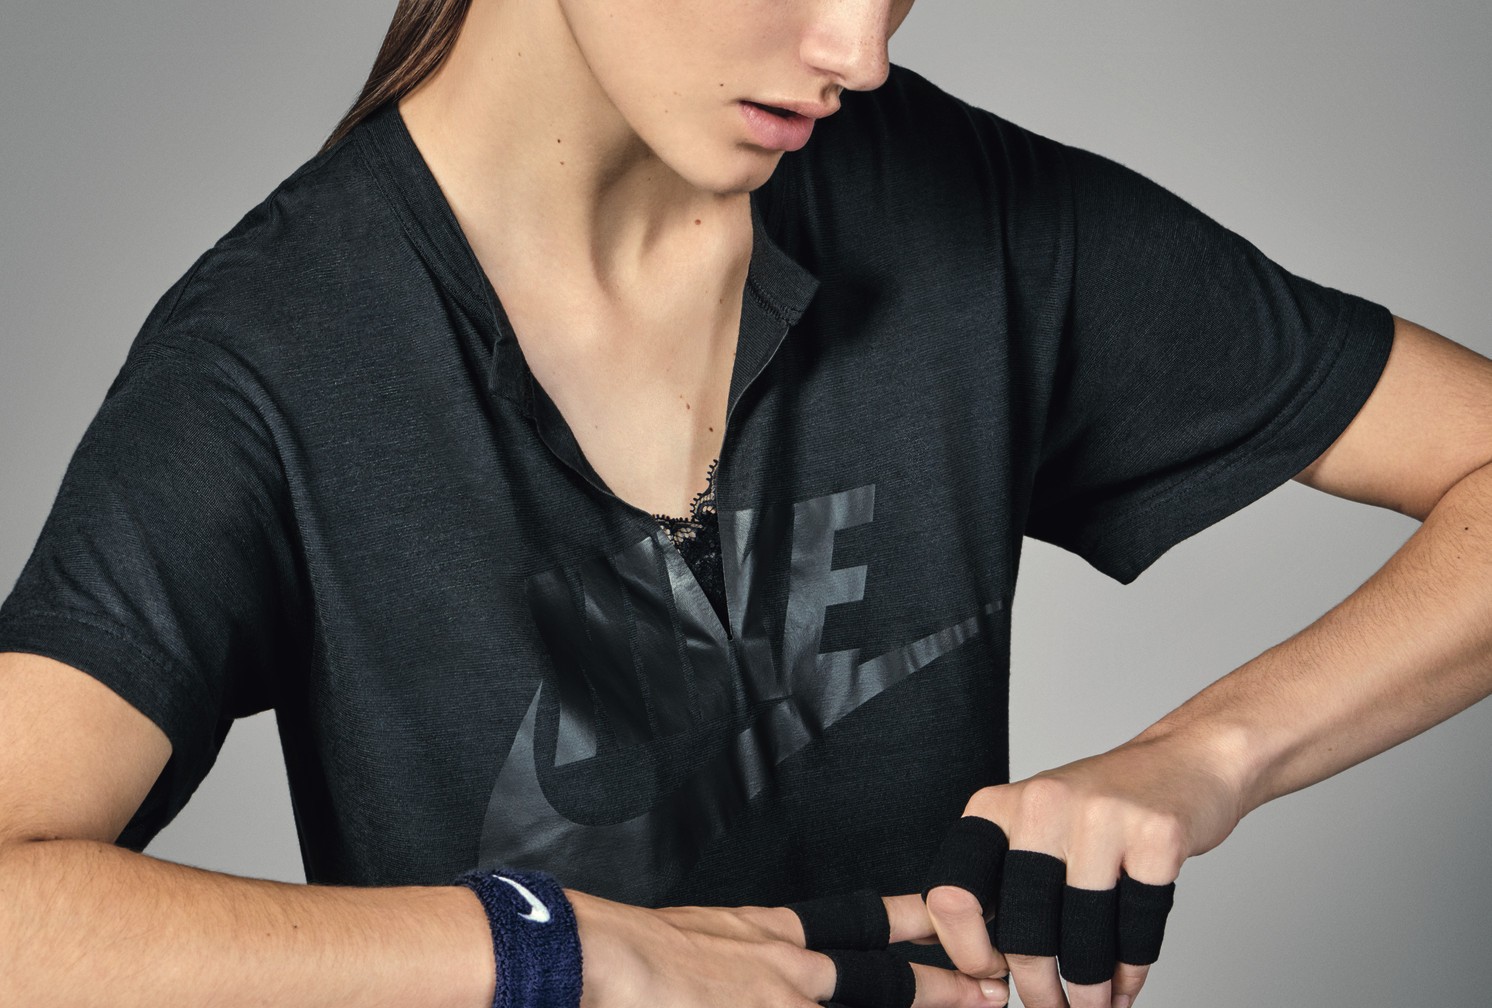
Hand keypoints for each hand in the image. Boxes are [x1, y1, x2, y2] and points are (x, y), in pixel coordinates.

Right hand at [569, 887, 1009, 1007]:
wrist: (597, 956)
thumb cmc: (624, 950)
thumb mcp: (688, 937)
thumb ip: (726, 953)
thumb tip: (731, 975)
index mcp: (765, 934)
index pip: (850, 922)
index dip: (904, 921)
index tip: (941, 913)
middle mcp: (787, 968)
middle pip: (880, 978)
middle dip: (940, 986)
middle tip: (990, 988)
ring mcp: (784, 1003)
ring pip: (868, 1007)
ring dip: (921, 1005)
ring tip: (977, 1007)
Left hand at [922, 728, 1245, 1007]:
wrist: (1186, 759)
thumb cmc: (1101, 805)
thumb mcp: (1034, 825)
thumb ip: (1003, 883)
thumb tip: (978, 970)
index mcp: (997, 806)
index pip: (953, 894)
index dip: (969, 951)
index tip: (992, 976)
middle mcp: (1041, 804)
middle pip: (1023, 929)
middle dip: (1038, 988)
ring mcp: (1102, 817)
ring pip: (1082, 937)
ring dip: (1089, 992)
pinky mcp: (1158, 836)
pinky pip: (1138, 927)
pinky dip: (1132, 969)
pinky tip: (1127, 985)